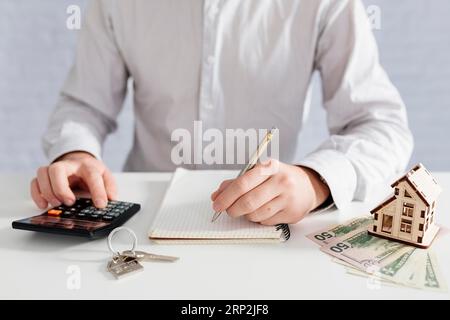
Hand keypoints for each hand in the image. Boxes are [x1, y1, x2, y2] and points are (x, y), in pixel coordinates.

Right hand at [30, 151, 116, 208]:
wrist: (79, 160)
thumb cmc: (91, 171)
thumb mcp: (105, 176)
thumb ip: (110, 187)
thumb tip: (111, 199)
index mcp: (88, 166)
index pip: (92, 176)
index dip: (97, 191)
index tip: (100, 205)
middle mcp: (69, 165)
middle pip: (58, 169)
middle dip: (61, 188)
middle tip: (69, 202)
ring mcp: (55, 169)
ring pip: (43, 173)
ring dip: (48, 191)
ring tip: (57, 203)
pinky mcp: (45, 176)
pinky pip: (35, 182)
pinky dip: (37, 194)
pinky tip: (44, 204)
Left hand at [211, 159, 329, 224]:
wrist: (307, 186)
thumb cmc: (278, 178)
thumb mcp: (259, 173)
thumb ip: (236, 182)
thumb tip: (217, 195)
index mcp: (269, 167)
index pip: (243, 183)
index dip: (226, 196)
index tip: (216, 204)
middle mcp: (281, 181)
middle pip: (249, 202)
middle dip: (233, 209)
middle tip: (228, 211)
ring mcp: (288, 198)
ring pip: (257, 214)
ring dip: (247, 215)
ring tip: (248, 209)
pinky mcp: (292, 213)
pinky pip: (267, 221)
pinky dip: (259, 219)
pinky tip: (263, 211)